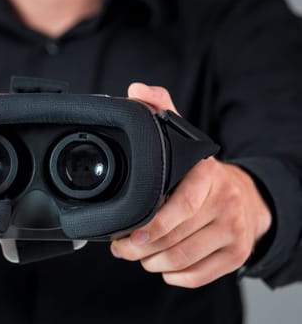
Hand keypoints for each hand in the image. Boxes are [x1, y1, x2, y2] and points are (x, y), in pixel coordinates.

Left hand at [110, 83, 271, 287]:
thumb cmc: (202, 173)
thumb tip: (137, 90)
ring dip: (152, 263)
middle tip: (122, 247)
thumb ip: (160, 110)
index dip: (152, 226)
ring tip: (138, 255)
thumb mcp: (184, 136)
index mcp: (207, 176)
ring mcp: (234, 232)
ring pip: (183, 260)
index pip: (181, 207)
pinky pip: (199, 276)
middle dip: (139, 249)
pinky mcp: (237, 254)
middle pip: (175, 239)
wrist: (245, 195)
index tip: (127, 236)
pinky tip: (162, 265)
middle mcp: (225, 204)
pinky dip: (174, 276)